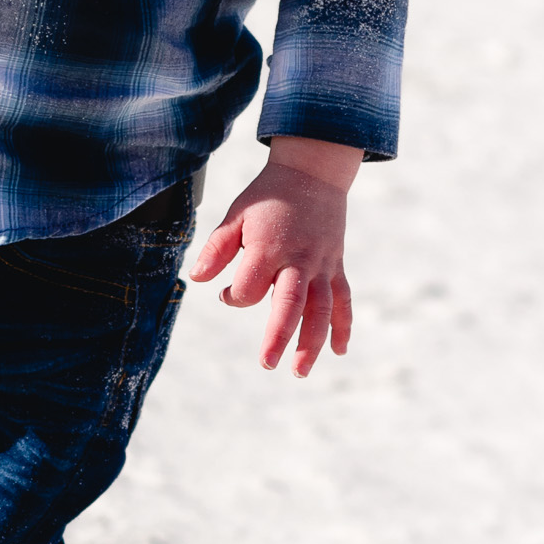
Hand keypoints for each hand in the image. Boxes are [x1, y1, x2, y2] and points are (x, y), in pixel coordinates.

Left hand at [188, 136, 362, 376]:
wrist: (312, 172)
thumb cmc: (267, 196)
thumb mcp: (235, 214)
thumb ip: (218, 248)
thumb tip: (200, 279)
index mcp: (268, 247)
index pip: (249, 288)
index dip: (233, 296)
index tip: (226, 293)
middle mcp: (298, 259)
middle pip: (291, 305)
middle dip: (279, 337)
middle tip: (268, 364)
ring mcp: (321, 264)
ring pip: (321, 310)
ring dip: (313, 342)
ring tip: (300, 371)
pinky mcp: (336, 266)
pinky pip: (343, 300)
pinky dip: (343, 326)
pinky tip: (340, 351)